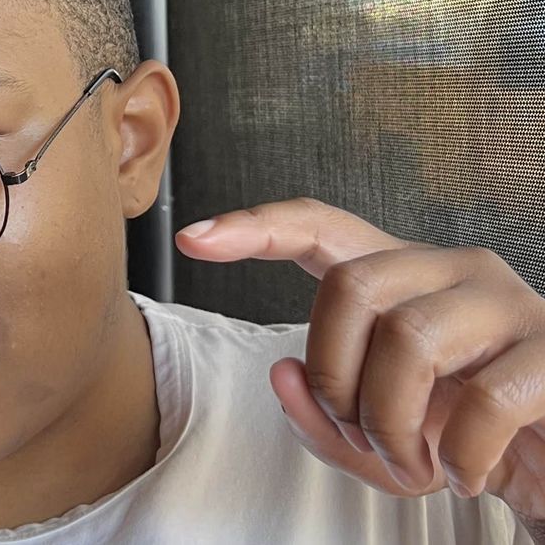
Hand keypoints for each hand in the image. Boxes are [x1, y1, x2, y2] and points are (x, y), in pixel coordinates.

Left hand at [176, 198, 544, 529]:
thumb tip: (283, 375)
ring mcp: (506, 302)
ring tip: (417, 465)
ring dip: (393, 425)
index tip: (193, 239)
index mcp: (399, 277)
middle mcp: (450, 270)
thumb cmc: (458, 439)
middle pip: (349, 287)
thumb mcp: (373, 441)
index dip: (254, 227)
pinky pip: (482, 398)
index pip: (319, 225)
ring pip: (409, 339)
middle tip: (365, 436)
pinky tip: (466, 473)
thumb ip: (318, 414)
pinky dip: (458, 458)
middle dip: (336, 378)